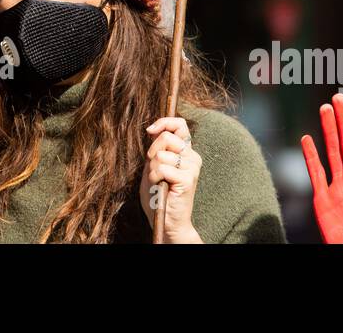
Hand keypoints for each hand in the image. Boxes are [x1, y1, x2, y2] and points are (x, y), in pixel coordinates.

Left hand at [139, 116, 202, 242]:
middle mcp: (192, 156)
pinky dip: (154, 177)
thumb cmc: (158, 193)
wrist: (166, 220)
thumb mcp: (154, 165)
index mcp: (185, 151)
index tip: (150, 130)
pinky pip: (162, 168)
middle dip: (152, 152)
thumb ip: (156, 148)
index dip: (164, 122)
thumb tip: (152, 128)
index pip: (180, 124)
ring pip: (161, 154)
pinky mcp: (188, 179)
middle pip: (167, 137)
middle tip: (153, 169)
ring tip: (158, 182)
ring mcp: (192, 167)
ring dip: (152, 169)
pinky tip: (159, 187)